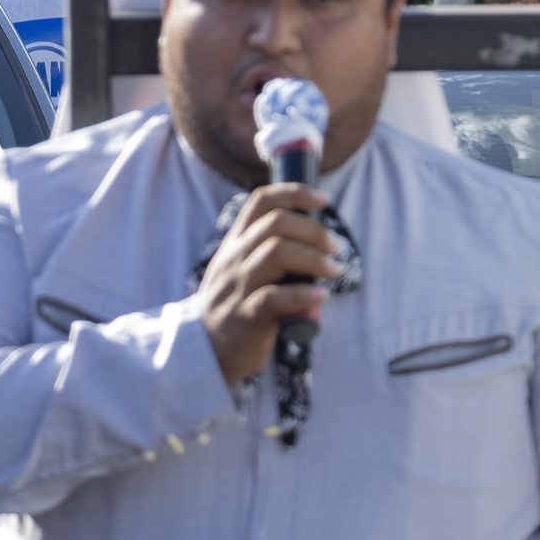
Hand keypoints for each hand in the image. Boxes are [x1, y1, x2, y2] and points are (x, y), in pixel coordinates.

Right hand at [195, 184, 339, 386]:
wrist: (205, 345)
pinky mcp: (247, 314)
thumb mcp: (240, 266)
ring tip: (334, 271)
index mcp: (236, 241)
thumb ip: (265, 248)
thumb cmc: (234, 303)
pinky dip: (302, 294)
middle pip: (276, 224)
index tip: (324, 200)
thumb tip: (314, 237)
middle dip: (313, 230)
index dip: (295, 193)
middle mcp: (236, 257)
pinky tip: (319, 297)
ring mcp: (240, 284)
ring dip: (313, 258)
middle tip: (334, 248)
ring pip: (277, 253)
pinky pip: (274, 297)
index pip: (262, 201)